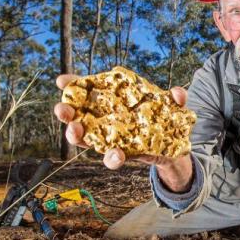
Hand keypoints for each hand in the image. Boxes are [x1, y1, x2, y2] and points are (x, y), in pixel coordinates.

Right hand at [53, 74, 189, 172]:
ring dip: (76, 135)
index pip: (87, 91)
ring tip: (75, 131)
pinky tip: (117, 154)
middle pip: (77, 115)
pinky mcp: (121, 155)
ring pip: (86, 139)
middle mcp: (105, 120)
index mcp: (112, 101)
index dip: (72, 85)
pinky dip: (113, 157)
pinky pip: (111, 158)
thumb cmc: (165, 119)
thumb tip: (177, 93)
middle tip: (62, 109)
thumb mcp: (172, 106)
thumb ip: (175, 98)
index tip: (61, 80)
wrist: (174, 148)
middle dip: (66, 112)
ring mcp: (110, 139)